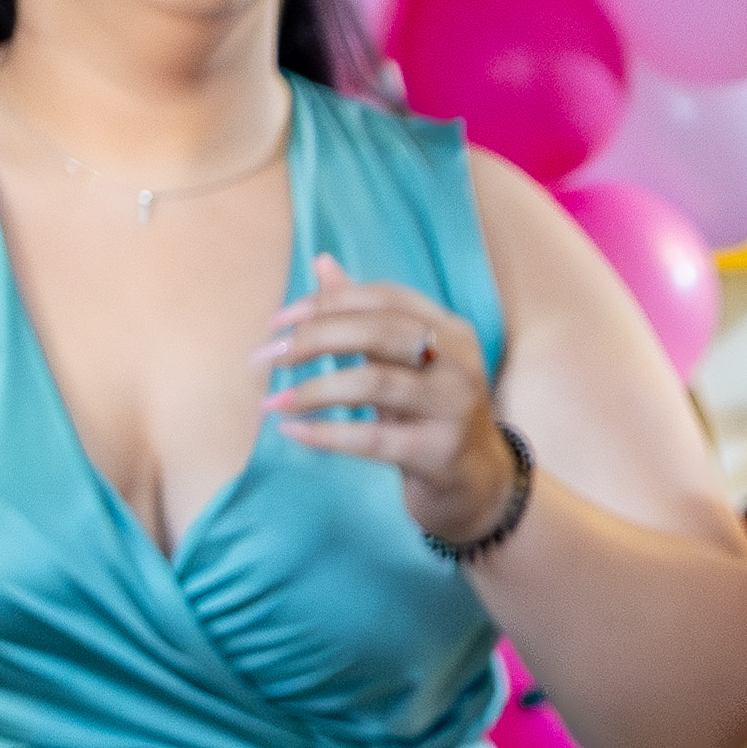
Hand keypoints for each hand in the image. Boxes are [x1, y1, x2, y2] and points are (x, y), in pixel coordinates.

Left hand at [258, 253, 519, 548]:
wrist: (479, 485)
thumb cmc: (430, 415)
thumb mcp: (403, 363)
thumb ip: (365, 316)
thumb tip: (321, 262)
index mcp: (450, 331)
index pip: (385, 298)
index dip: (328, 301)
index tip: (279, 321)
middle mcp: (458, 362)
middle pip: (379, 331)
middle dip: (314, 338)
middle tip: (267, 356)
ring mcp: (453, 408)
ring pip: (375, 382)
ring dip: (313, 390)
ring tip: (272, 402)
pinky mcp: (440, 452)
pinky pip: (373, 440)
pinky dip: (326, 434)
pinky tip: (293, 431)